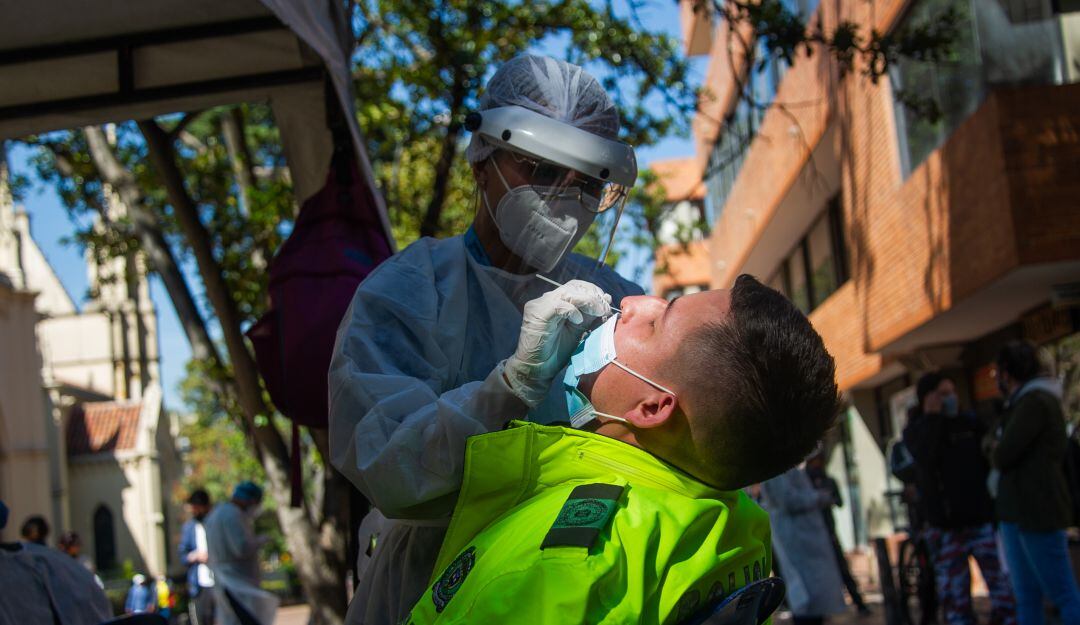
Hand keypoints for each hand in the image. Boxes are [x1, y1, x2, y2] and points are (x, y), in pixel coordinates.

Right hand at [503, 280, 611, 405]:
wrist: (537, 370)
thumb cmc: (556, 352)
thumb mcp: (578, 330)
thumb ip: (589, 316)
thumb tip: (607, 299)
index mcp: (556, 301)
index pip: (577, 287)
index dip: (594, 292)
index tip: (607, 304)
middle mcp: (546, 299)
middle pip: (573, 286)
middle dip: (593, 295)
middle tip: (605, 309)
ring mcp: (539, 305)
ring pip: (568, 293)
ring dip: (587, 301)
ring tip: (599, 312)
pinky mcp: (536, 314)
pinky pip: (558, 305)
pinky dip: (572, 311)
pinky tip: (579, 321)